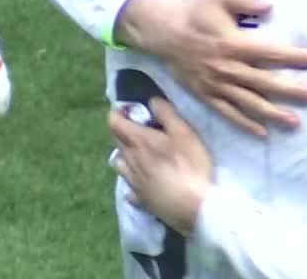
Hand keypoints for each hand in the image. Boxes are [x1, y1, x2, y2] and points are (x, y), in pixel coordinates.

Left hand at [109, 98, 213, 236]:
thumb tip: (151, 101)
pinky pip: (131, 189)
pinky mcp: (140, 200)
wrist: (192, 206)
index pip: (114, 122)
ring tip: (139, 156)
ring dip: (125, 157)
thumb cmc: (189, 164)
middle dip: (123, 132)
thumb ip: (166, 113)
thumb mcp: (184, 131)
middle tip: (139, 129)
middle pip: (116, 142)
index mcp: (137, 141)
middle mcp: (129, 161)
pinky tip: (143, 184)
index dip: (118, 113)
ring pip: (119, 165)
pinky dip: (133, 183)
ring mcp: (133, 183)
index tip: (130, 111)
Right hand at [116, 0, 306, 136]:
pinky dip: (245, 124)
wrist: (162, 30)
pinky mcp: (206, 95)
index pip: (271, 53)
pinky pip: (228, 113)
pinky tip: (263, 132)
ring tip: (295, 122)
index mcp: (234, 44)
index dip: (294, 57)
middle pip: (265, 83)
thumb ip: (246, 1)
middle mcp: (228, 68)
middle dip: (292, 90)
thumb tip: (269, 7)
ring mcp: (217, 85)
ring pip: (249, 103)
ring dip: (273, 113)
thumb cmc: (195, 11)